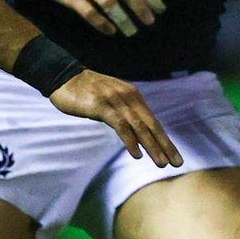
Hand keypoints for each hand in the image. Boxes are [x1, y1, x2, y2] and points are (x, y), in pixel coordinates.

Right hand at [47, 69, 182, 166]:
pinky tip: (137, 153)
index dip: (165, 139)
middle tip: (177, 162)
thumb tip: (137, 131)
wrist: (62, 75)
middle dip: (165, 145)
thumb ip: (125, 111)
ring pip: (139, 127)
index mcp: (134, 96)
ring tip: (161, 162)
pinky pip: (120, 125)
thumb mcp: (111, 98)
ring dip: (152, 146)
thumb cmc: (86, 90)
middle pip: (151, 125)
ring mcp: (115, 101)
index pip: (153, 121)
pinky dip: (130, 140)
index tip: (175, 155)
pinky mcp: (101, 106)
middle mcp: (129, 97)